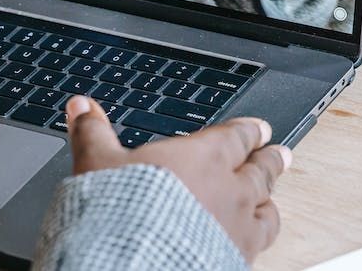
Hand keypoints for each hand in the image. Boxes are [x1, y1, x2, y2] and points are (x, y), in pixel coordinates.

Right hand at [66, 95, 290, 263]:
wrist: (132, 264)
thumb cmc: (119, 212)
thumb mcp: (96, 162)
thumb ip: (92, 131)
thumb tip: (81, 106)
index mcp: (201, 158)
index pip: (235, 136)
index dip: (248, 130)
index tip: (258, 127)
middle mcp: (228, 191)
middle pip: (260, 171)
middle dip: (270, 160)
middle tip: (280, 152)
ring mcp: (237, 231)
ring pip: (267, 211)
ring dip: (270, 201)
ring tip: (272, 199)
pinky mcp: (235, 262)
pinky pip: (258, 247)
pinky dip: (256, 239)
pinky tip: (250, 243)